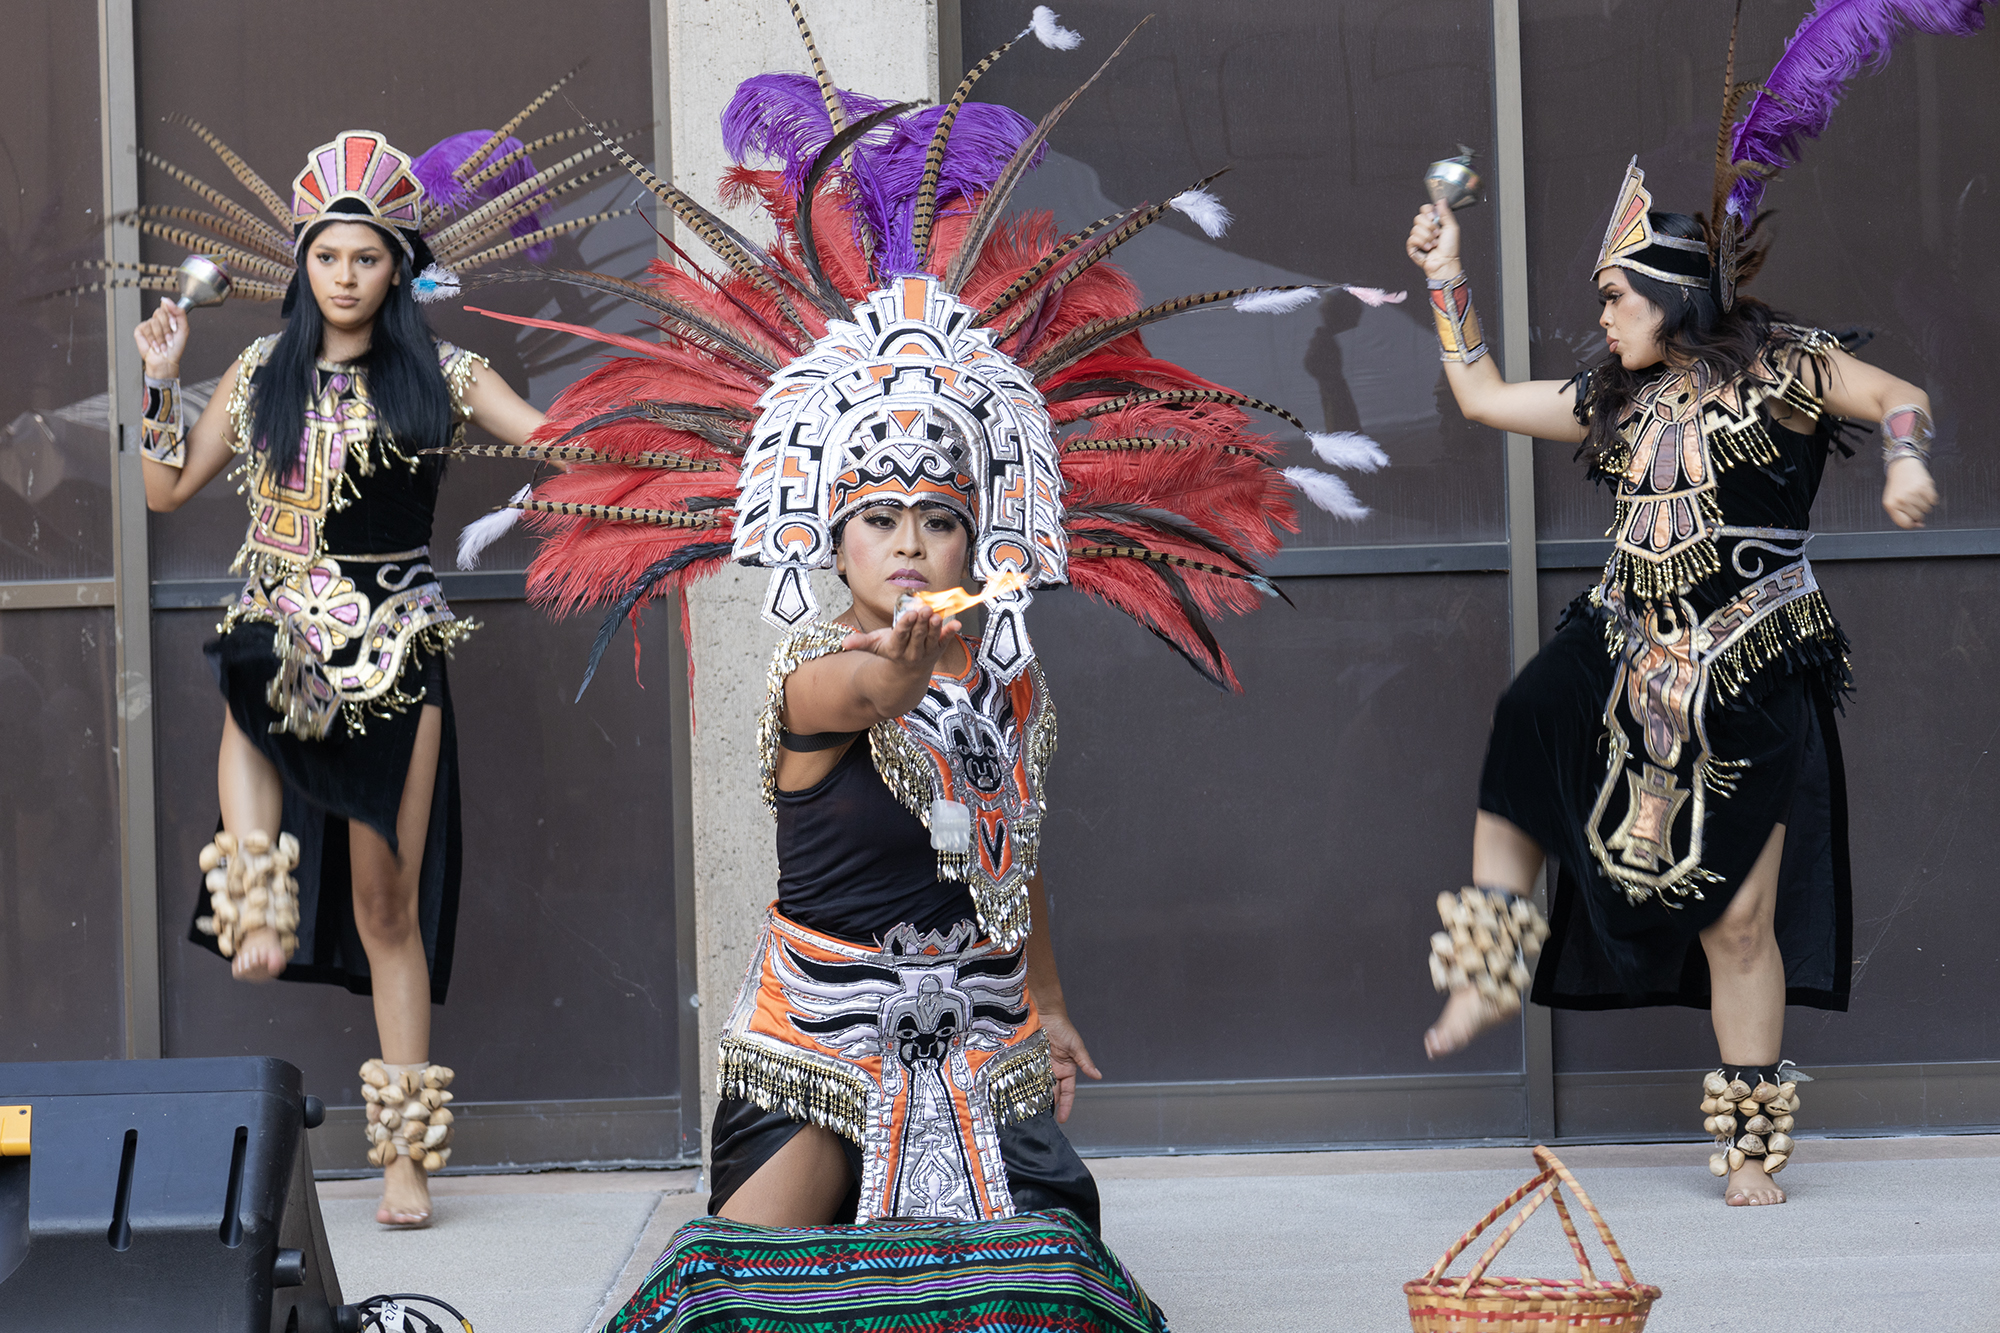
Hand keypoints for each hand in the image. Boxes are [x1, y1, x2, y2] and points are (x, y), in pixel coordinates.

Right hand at [134, 297, 187, 379]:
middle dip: (167, 329)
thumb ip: (179, 312)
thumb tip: (166, 300)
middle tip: (170, 340)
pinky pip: (146, 328)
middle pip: (160, 312)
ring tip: (163, 346)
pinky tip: (155, 346)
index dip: (171, 316)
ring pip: (154, 322)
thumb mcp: (183, 329)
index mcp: (168, 318)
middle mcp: (158, 319)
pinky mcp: (140, 330)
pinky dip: (152, 339)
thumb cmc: (175, 348)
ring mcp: (149, 324)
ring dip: (161, 337)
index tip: (175, 327)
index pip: (167, 306)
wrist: (166, 361)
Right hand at [839, 604, 960, 670]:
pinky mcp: (938, 648)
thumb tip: (843, 643)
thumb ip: (861, 643)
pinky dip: (951, 632)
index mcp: (896, 649)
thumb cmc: (891, 652)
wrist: (908, 673)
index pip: (900, 636)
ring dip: (935, 627)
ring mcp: (927, 651)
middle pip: (917, 636)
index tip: (909, 614)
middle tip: (924, 609)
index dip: (905, 625)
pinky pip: (946, 640)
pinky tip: (957, 624)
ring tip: (937, 615)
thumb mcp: (875, 647)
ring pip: (931, 638)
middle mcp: (912, 652)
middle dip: (921, 623)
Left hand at [1037, 1008, 1101, 1123]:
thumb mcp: (1076, 1047)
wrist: (1046, 1015)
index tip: (1062, 1118)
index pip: (1068, 1092)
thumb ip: (1085, 1062)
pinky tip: (1022, 1094)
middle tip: (1044, 1119)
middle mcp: (1054, 1070)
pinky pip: (1028, 1077)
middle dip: (1050, 1105)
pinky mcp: (1030, 1062)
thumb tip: (1097, 1075)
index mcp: (1067, 1069)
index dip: (1066, 1105)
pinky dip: (1026, 1086)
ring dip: (1037, 1097)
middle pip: (1052, 1092)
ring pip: (1039, 1087)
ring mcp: (1041, 1067)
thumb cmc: (1063, 1028)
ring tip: (1032, 1111)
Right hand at [1406, 201, 1462, 280]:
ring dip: (1427, 237)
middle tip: (1437, 234)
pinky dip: (1422, 243)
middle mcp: (1425, 228)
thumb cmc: (1450, 248)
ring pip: (1415, 229)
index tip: (1433, 217)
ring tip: (1434, 244)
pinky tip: (1428, 248)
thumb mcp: (1452, 227)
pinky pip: (1412, 239)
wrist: (1446, 262)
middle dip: (1429, 227)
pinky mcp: (1412, 247)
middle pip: (1418, 218)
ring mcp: (1418, 237)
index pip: (1424, 209)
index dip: (1427, 211)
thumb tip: (1441, 200)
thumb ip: (1446, 212)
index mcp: (1433, 222)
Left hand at [1882, 456, 1937, 528]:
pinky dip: (1931, 498)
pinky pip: (1934, 501)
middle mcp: (1901, 499)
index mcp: (1891, 505)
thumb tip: (1920, 525)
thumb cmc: (1898, 488)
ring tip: (1917, 496)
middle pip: (1918, 517)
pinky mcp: (1925, 486)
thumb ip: (1903, 516)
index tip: (1913, 520)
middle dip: (1917, 512)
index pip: (1905, 523)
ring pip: (1927, 510)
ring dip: (1924, 505)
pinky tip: (1923, 491)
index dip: (1911, 523)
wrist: (1902, 467)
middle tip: (1913, 502)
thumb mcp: (1893, 502)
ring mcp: (1913, 493)